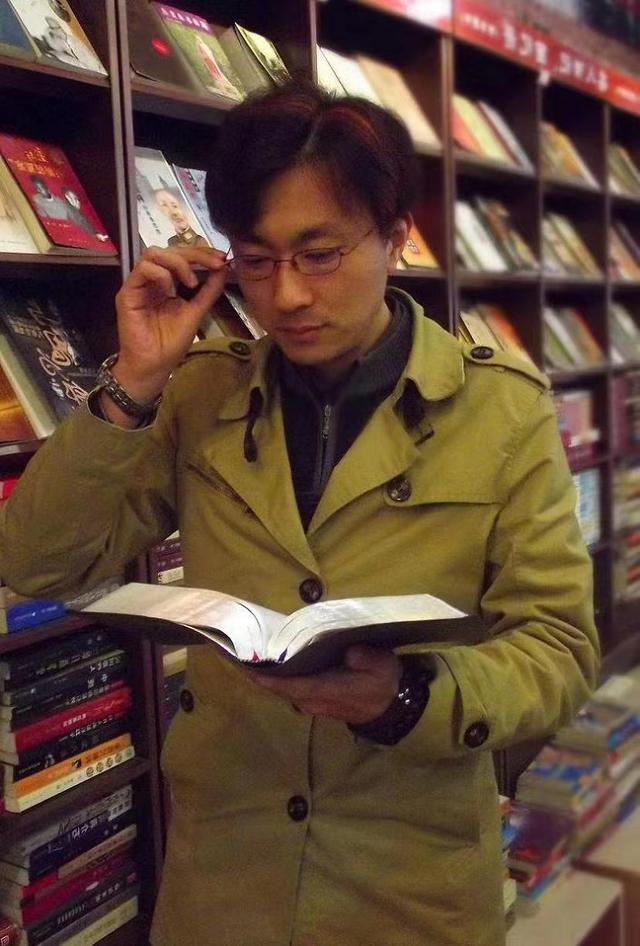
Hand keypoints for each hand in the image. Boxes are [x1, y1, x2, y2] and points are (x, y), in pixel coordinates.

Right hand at [113, 245, 228, 402]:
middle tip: (214, 263)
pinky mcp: (127, 292)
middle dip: (195, 253)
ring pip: (153, 253)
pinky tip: (171, 291)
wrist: (154, 365)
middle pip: (170, 249)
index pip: (182, 256)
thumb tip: (224, 268)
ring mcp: (139, 284)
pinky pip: (142, 269)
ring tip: (191, 282)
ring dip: (177, 262)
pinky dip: (161, 274)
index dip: (202, 253)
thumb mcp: (196, 312)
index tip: (221, 259)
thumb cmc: (171, 343)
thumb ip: (208, 290)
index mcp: (167, 282)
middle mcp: (152, 279)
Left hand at [252, 646, 401, 724]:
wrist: (391, 706)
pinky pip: (291, 688)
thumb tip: (349, 652)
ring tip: (255, 651)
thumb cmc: (384, 683)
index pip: (290, 686)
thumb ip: (365, 657)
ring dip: (270, 674)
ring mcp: (312, 703)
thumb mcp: (382, 665)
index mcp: (326, 689)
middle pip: (281, 687)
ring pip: (285, 688)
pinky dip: (281, 676)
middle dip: (262, 672)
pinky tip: (276, 659)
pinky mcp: (314, 700)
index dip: (268, 678)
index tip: (247, 667)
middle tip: (242, 650)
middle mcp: (313, 700)